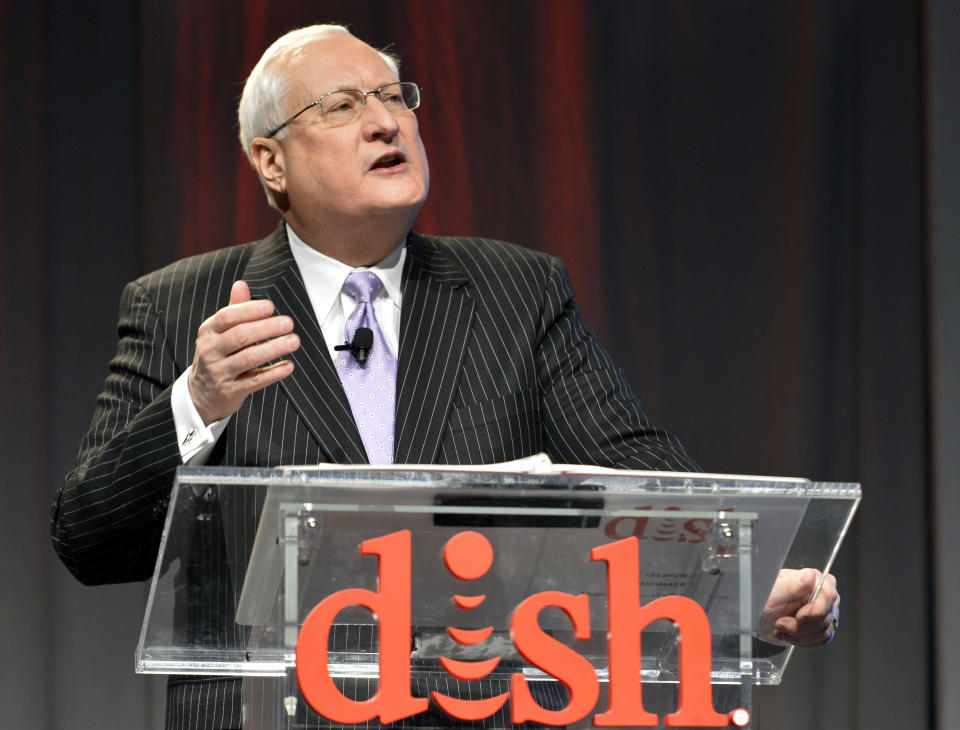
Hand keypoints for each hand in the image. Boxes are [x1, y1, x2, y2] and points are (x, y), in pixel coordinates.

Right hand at [188, 280, 299, 423]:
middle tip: (289, 323)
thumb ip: (234, 310)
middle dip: (266, 328)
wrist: (201, 394)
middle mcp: (211, 350)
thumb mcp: (220, 333)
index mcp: (208, 331)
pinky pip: (255, 381)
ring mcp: (219, 372)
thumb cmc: (217, 356)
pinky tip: (288, 366)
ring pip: (248, 358)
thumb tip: (241, 284)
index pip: (227, 317)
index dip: (249, 310)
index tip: (270, 307)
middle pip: (240, 336)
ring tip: (293, 341)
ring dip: (273, 348)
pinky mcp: (230, 391)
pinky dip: (273, 373)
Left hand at [757, 568, 838, 647]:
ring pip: (824, 632)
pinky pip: (822, 640)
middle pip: (826, 617)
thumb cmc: (765, 597)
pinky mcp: (822, 627)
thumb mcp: (775, 590)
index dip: (815, 610)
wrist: (760, 614)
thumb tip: (810, 577)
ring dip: (798, 635)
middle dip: (800, 626)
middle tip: (780, 624)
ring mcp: (825, 612)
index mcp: (815, 579)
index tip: (799, 617)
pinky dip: (803, 641)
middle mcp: (823, 595)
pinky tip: (788, 635)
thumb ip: (793, 584)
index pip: (829, 596)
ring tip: (780, 629)